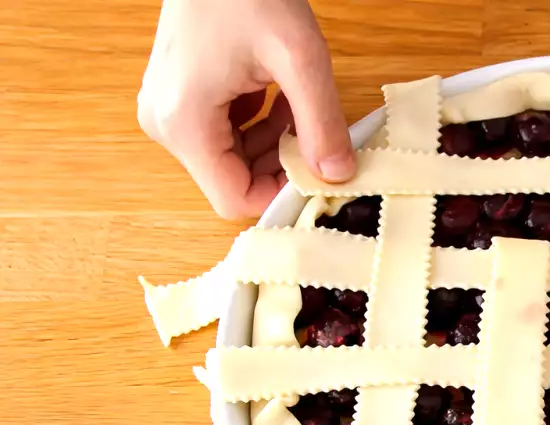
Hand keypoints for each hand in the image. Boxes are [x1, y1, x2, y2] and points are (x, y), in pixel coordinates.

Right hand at [137, 0, 353, 219]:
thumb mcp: (299, 58)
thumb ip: (321, 122)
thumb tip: (339, 176)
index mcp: (183, 123)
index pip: (234, 199)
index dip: (282, 192)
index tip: (320, 171)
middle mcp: (166, 125)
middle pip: (234, 180)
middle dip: (283, 166)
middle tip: (320, 137)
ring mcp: (170, 111)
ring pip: (235, 160)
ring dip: (277, 145)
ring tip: (302, 108)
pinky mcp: (181, 97)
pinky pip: (228, 134)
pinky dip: (262, 126)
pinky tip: (283, 98)